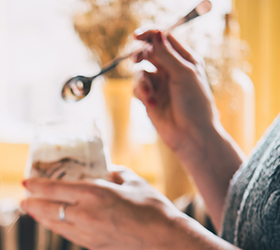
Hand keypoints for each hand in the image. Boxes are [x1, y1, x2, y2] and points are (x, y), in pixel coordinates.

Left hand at [20, 168, 185, 249]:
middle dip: (31, 203)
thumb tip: (104, 169)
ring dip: (41, 217)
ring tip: (32, 211)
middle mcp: (85, 213)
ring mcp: (87, 233)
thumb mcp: (132, 181)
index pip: (54, 188)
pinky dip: (57, 227)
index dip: (36, 185)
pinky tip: (54, 224)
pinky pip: (67, 235)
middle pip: (48, 208)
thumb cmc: (153, 208)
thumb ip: (113, 173)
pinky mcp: (93, 246)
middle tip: (23, 199)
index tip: (25, 182)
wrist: (165, 240)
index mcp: (94, 193)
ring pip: (54, 225)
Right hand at [133, 29, 217, 158]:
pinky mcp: (149, 98)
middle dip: (141, 55)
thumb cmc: (195, 103)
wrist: (190, 134)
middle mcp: (171, 70)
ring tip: (150, 95)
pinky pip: (137, 88)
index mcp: (185, 60)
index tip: (137, 35)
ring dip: (142, 82)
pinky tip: (151, 104)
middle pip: (150, 53)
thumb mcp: (183, 74)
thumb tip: (156, 34)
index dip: (151, 35)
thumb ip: (167, 54)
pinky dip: (141, 94)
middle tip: (136, 58)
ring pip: (140, 72)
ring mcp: (160, 84)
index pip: (165, 39)